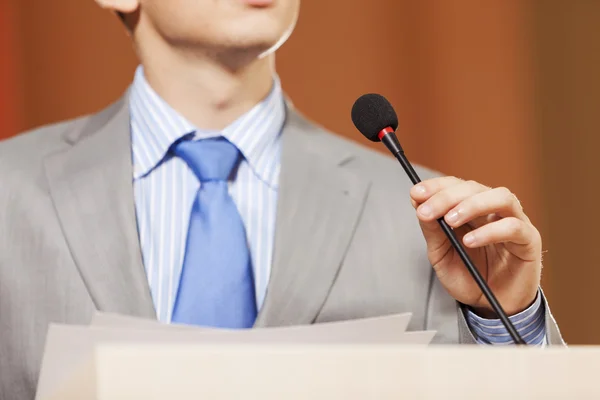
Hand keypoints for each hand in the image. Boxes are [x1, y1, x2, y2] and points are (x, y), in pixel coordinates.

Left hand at [410, 177, 541, 316]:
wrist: (491, 306)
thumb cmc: (469, 277)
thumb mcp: (441, 255)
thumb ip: (432, 230)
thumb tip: (419, 204)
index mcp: (471, 210)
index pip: (456, 186)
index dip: (436, 186)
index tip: (416, 193)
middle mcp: (493, 211)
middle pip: (474, 188)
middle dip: (447, 196)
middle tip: (428, 211)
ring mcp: (514, 222)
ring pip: (501, 197)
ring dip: (472, 205)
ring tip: (450, 220)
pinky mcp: (529, 240)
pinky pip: (514, 226)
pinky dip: (490, 231)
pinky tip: (471, 241)